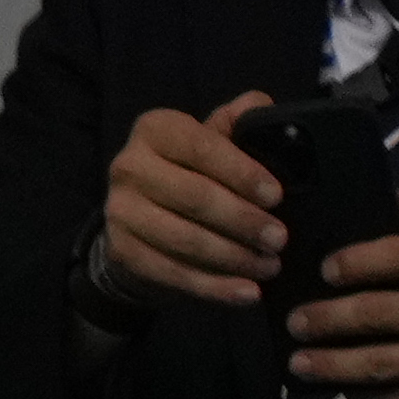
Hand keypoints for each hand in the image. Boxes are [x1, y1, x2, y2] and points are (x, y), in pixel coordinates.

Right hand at [98, 92, 281, 308]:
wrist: (139, 218)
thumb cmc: (191, 173)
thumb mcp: (212, 141)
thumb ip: (237, 123)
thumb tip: (262, 104)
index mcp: (155, 130)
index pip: (203, 148)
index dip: (242, 172)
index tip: (277, 196)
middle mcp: (128, 166)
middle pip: (194, 197)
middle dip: (243, 221)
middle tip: (279, 239)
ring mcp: (119, 211)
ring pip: (184, 239)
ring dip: (232, 257)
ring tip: (268, 266)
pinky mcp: (121, 250)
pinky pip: (172, 272)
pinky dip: (213, 287)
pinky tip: (245, 293)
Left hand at [290, 192, 398, 398]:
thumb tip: (391, 193)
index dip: (354, 262)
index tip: (323, 271)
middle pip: (377, 313)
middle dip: (325, 318)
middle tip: (294, 322)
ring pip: (380, 363)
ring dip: (331, 364)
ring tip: (298, 361)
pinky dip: (363, 398)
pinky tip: (340, 389)